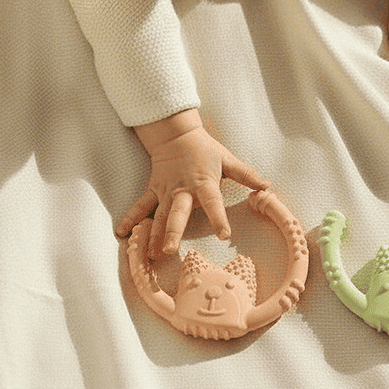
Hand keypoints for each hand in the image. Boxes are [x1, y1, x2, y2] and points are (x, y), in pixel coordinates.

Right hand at [116, 109, 269, 257]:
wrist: (175, 134)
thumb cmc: (204, 149)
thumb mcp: (228, 159)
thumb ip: (246, 175)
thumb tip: (267, 186)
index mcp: (203, 184)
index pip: (213, 203)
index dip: (218, 218)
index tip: (223, 234)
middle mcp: (183, 191)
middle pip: (177, 214)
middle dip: (173, 232)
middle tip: (169, 251)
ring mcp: (165, 192)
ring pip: (158, 215)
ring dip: (153, 234)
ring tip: (149, 254)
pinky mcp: (153, 190)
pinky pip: (141, 206)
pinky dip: (131, 218)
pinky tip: (121, 233)